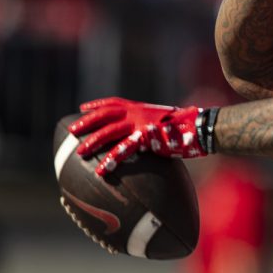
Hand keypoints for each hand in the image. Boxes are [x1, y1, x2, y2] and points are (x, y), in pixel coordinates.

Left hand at [68, 97, 205, 176]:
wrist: (200, 127)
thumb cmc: (185, 127)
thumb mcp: (163, 121)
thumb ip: (149, 126)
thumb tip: (145, 136)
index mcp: (140, 107)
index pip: (113, 102)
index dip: (97, 105)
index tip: (82, 107)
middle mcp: (137, 113)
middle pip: (105, 115)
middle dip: (87, 122)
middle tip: (72, 131)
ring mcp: (141, 124)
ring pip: (109, 131)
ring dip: (93, 141)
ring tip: (79, 153)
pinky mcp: (147, 138)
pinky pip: (123, 150)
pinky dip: (110, 159)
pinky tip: (101, 169)